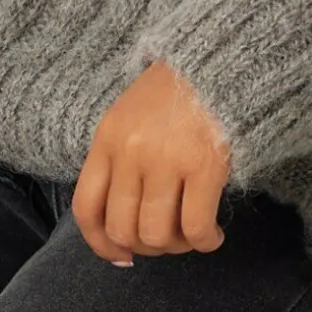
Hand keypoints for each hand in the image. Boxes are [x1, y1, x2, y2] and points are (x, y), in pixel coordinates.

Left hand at [71, 61, 232, 264]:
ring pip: (157, 233)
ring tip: (192, 238)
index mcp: (107, 139)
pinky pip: (195, 226)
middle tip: (168, 242)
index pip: (87, 209)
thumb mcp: (132, 116)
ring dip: (176, 247)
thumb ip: (121, 160)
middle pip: (123, 228)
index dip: (100, 244)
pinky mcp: (204, 165)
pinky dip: (204, 242)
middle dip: (146, 247)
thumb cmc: (180, 91)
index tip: (120, 256)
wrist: (224, 54)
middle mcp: (130, 152)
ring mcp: (165, 159)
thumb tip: (122, 225)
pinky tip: (213, 237)